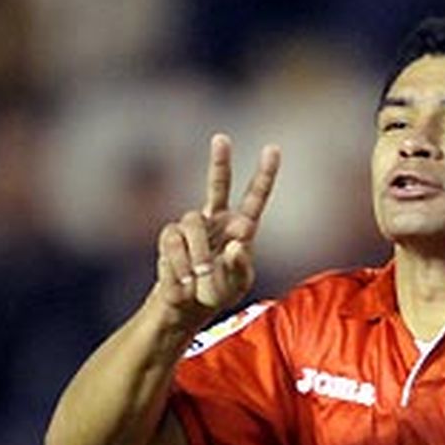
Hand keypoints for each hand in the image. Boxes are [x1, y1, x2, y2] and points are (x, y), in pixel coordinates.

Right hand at [155, 133, 280, 324]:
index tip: (273, 149)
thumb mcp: (235, 286)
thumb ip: (239, 268)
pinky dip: (179, 264)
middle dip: (219, 162)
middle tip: (221, 138)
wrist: (186, 305)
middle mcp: (218, 220)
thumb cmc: (217, 292)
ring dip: (197, 254)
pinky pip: (173, 241)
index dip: (264, 174)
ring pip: (193, 223)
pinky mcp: (172, 235)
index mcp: (241, 228)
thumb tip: (235, 246)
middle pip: (217, 185)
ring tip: (199, 276)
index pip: (254, 198)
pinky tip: (183, 280)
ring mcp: (193, 225)